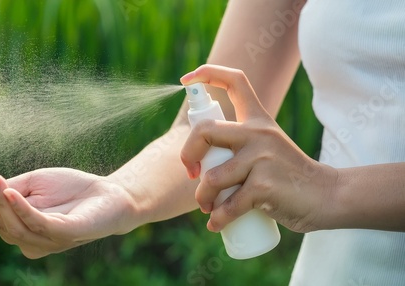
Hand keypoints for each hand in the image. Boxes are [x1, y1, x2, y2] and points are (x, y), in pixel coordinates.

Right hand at [0, 167, 137, 257]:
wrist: (109, 193)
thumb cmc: (71, 189)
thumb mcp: (36, 184)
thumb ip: (12, 188)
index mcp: (22, 228)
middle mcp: (31, 240)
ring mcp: (47, 241)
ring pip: (13, 225)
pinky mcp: (64, 234)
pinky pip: (38, 223)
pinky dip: (21, 209)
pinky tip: (11, 192)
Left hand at [180, 64, 338, 232]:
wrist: (327, 197)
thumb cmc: (288, 176)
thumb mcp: (267, 148)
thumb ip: (239, 146)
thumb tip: (197, 161)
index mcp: (259, 119)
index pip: (235, 81)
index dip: (207, 73)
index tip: (186, 78)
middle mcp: (259, 132)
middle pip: (205, 131)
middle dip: (186, 154)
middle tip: (191, 173)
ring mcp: (262, 157)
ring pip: (212, 177)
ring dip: (203, 198)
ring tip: (209, 208)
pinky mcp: (264, 184)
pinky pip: (228, 204)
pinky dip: (218, 219)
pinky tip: (216, 224)